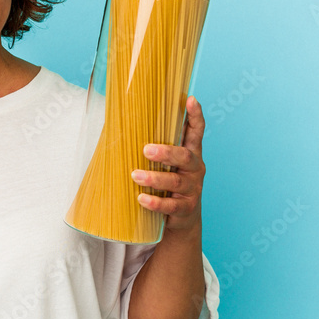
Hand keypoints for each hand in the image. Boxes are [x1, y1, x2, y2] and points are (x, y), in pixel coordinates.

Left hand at [130, 96, 205, 231]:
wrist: (182, 218)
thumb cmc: (168, 184)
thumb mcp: (167, 165)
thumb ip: (155, 147)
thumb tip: (122, 126)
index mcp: (191, 153)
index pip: (196, 132)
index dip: (195, 116)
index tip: (190, 100)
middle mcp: (195, 169)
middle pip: (185, 156)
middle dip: (166, 152)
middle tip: (146, 150)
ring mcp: (192, 189)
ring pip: (175, 181)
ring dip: (154, 178)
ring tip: (136, 175)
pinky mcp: (186, 208)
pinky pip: (170, 205)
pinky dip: (155, 202)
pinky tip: (141, 199)